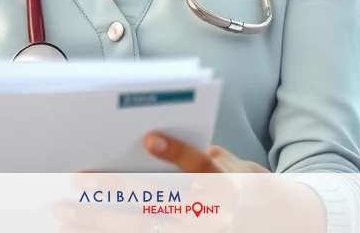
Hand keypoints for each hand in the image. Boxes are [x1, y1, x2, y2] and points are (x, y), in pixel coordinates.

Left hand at [54, 135, 267, 231]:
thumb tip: (164, 145)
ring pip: (144, 232)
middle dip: (114, 194)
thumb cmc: (261, 194)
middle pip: (158, 207)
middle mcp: (215, 219)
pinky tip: (88, 232)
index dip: (177, 153)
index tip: (148, 137)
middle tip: (77, 180)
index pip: (202, 168)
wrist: (292, 228)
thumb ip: (208, 158)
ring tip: (67, 216)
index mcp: (231, 188)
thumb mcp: (245, 169)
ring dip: (102, 224)